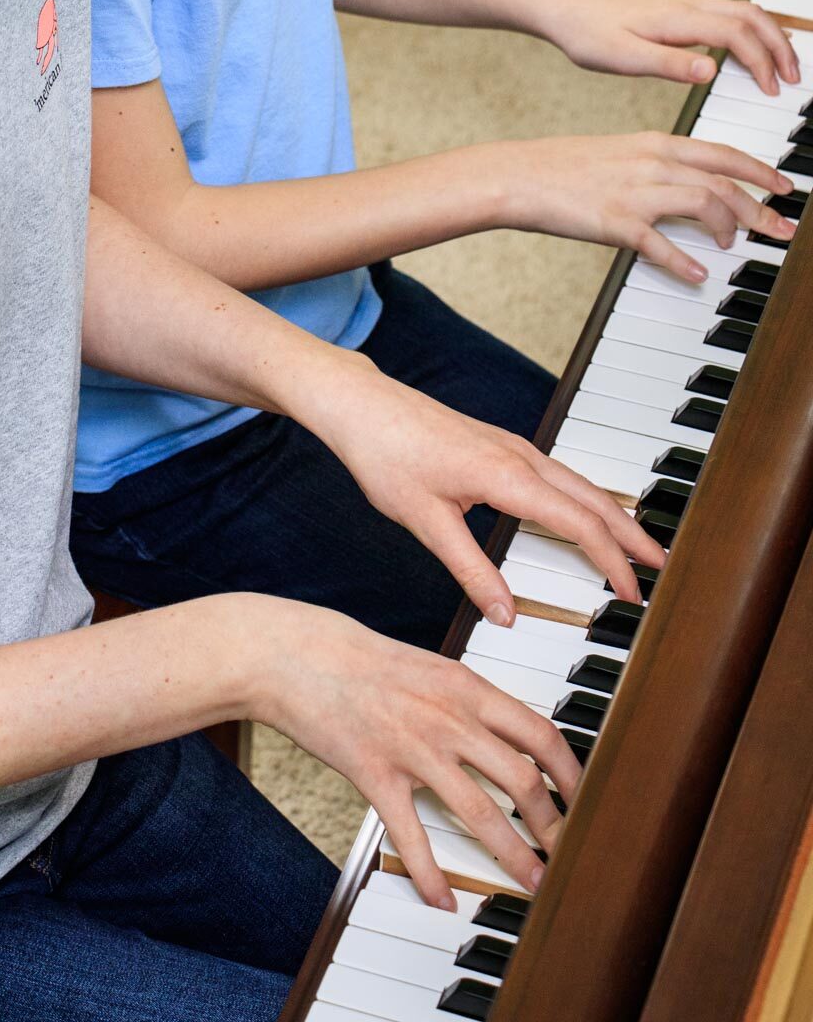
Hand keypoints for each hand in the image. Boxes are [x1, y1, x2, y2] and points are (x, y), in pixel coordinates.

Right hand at [251, 598, 579, 906]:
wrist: (295, 654)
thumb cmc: (355, 657)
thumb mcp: (424, 666)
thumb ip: (463, 698)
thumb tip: (500, 732)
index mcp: (464, 685)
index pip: (540, 733)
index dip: (571, 773)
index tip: (583, 798)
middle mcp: (448, 717)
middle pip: (523, 780)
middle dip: (553, 826)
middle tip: (566, 854)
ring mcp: (414, 748)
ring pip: (481, 813)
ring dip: (512, 856)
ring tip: (530, 885)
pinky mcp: (376, 775)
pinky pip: (412, 836)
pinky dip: (430, 875)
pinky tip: (443, 899)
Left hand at [303, 356, 662, 625]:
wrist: (361, 406)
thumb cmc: (386, 455)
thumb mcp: (425, 522)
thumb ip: (471, 570)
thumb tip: (506, 616)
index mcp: (507, 476)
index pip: (579, 524)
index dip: (611, 561)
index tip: (632, 593)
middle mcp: (520, 456)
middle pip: (593, 499)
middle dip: (631, 535)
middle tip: (661, 568)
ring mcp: (512, 445)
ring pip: (579, 483)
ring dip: (611, 514)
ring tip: (637, 544)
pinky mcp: (499, 443)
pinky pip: (558, 473)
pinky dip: (584, 497)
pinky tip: (584, 512)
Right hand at [498, 130, 796, 279]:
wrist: (518, 176)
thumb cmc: (562, 167)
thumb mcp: (617, 153)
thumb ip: (654, 165)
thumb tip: (686, 185)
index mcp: (654, 143)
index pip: (723, 154)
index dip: (761, 171)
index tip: (783, 187)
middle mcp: (651, 162)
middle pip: (724, 182)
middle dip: (761, 207)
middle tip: (781, 229)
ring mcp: (635, 192)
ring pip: (704, 204)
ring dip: (727, 228)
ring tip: (734, 247)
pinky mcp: (615, 221)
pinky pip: (660, 244)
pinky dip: (683, 262)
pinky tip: (697, 276)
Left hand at [546, 0, 798, 94]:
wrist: (564, 10)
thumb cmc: (588, 35)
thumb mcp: (623, 58)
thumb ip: (669, 65)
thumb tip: (711, 72)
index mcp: (678, 18)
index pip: (737, 35)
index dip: (761, 62)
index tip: (771, 90)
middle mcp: (688, 5)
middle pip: (752, 16)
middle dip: (779, 46)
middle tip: (793, 79)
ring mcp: (686, 4)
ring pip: (744, 12)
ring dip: (769, 37)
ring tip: (782, 68)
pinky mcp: (679, 10)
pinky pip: (728, 15)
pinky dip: (751, 32)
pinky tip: (750, 54)